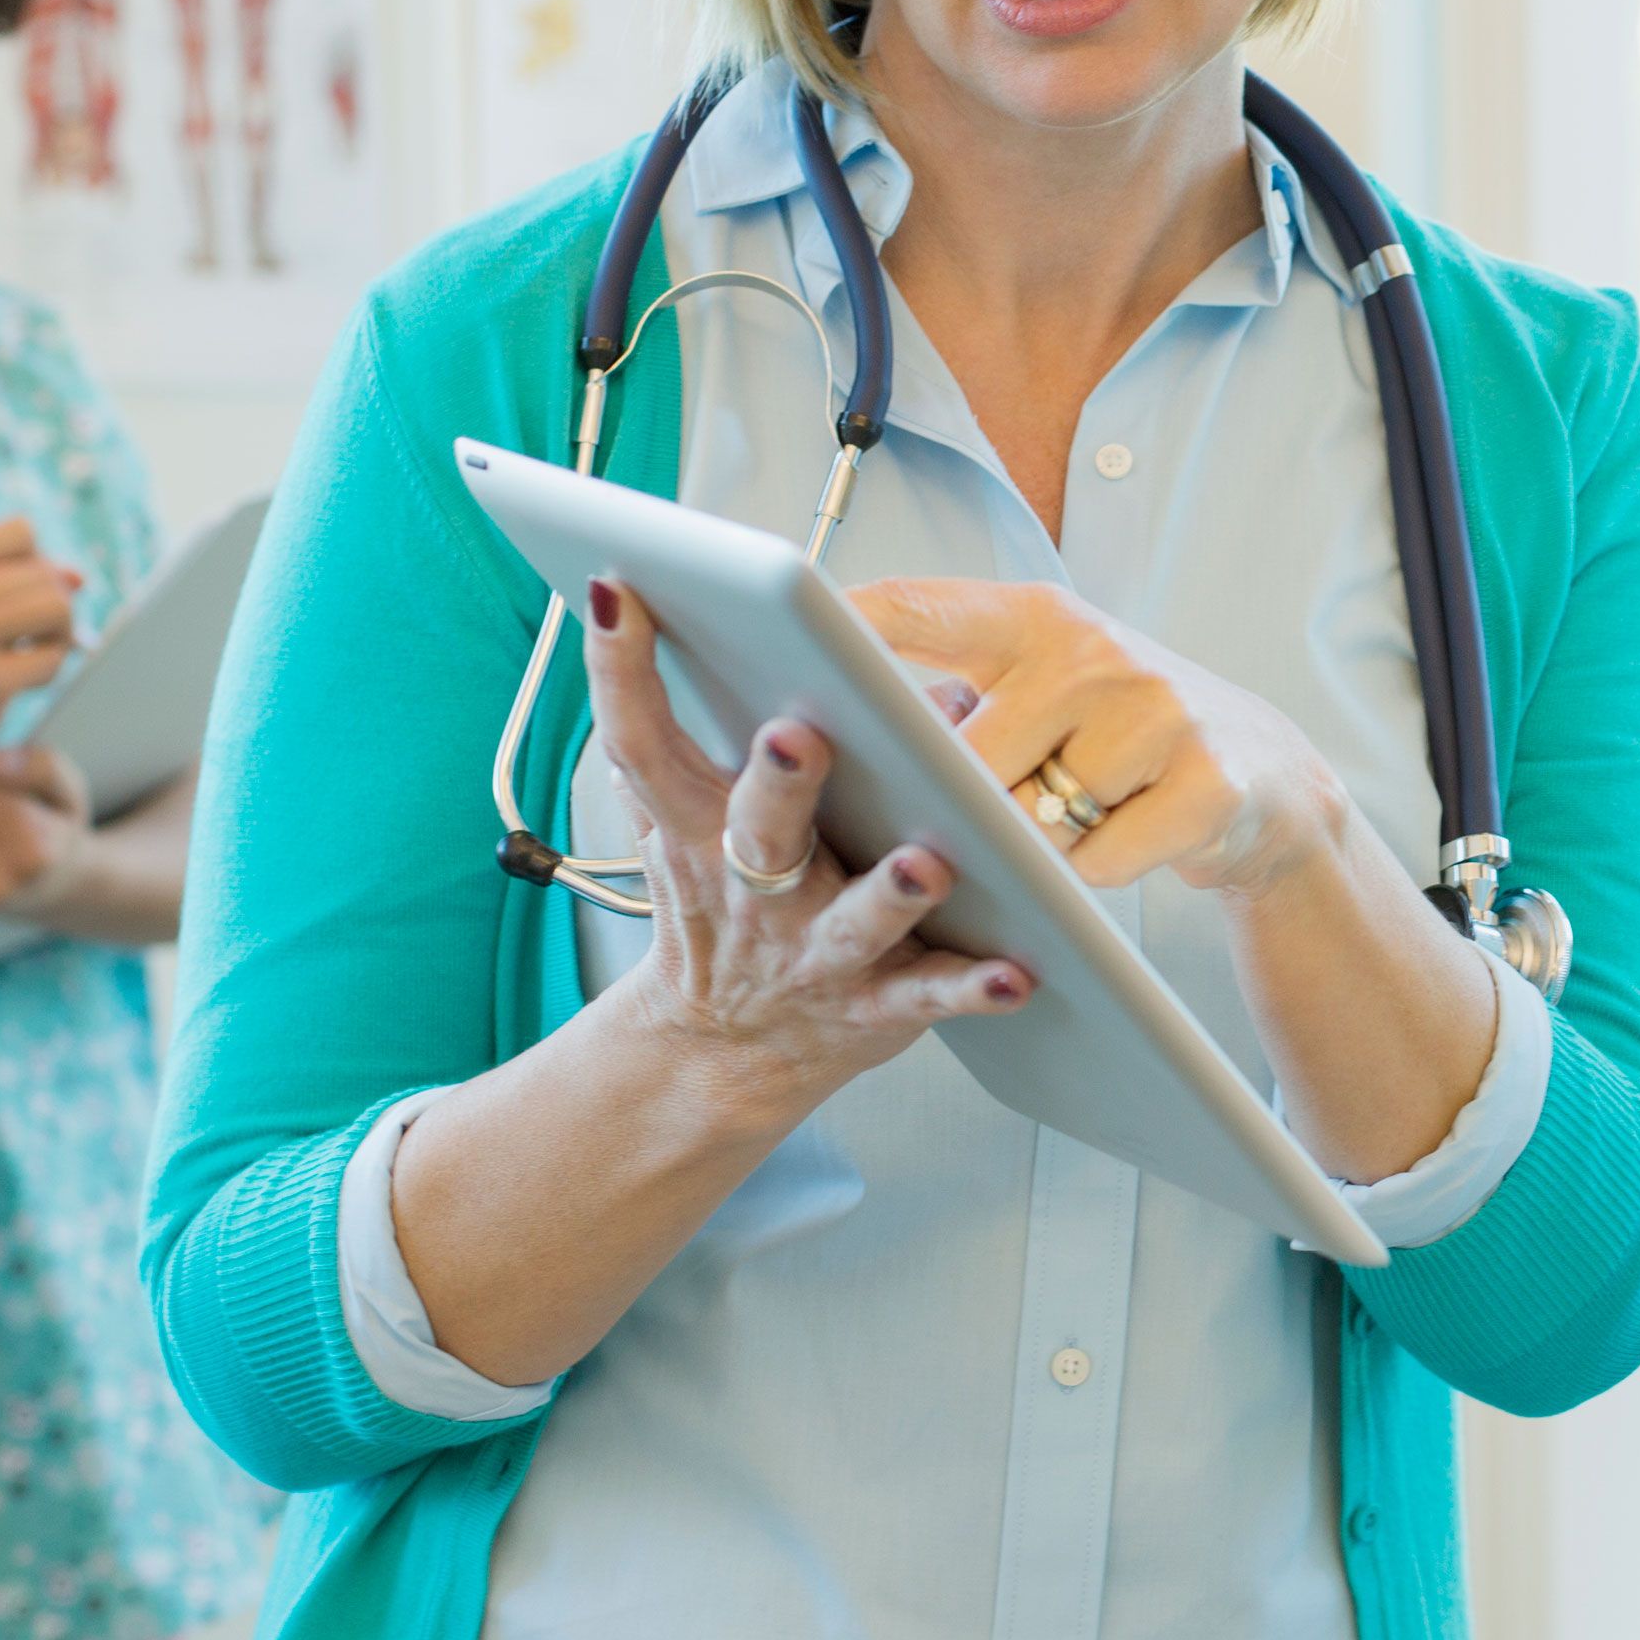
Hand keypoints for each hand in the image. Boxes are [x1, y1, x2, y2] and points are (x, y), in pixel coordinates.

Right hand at [0, 518, 83, 824]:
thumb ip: (11, 584)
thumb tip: (79, 576)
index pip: (21, 533)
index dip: (37, 566)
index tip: (18, 600)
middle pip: (47, 572)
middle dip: (53, 607)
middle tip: (28, 640)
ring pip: (59, 607)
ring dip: (58, 636)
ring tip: (28, 657)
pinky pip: (53, 658)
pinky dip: (47, 672)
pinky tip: (15, 686)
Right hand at [581, 579, 1031, 1118]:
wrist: (718, 1048)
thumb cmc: (714, 901)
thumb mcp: (676, 813)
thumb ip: (688, 717)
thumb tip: (743, 611)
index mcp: (695, 825)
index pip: (640, 738)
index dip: (620, 668)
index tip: (622, 591)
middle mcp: (751, 889)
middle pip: (760, 830)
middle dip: (777, 782)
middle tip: (795, 733)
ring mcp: (812, 952)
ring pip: (854, 922)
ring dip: (890, 893)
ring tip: (928, 861)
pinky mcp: (873, 1006)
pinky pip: (928, 994)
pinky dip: (972, 986)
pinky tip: (1019, 972)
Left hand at [848, 578, 1348, 899]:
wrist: (1265, 776)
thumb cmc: (1119, 733)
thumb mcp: (1041, 688)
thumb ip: (954, 692)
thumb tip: (823, 729)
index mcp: (1036, 617)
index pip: (916, 608)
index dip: (839, 629)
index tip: (770, 645)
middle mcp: (1096, 651)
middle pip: (966, 753)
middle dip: (953, 803)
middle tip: (953, 824)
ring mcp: (1158, 714)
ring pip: (1033, 818)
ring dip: (1028, 847)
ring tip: (1061, 826)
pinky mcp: (1206, 787)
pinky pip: (1098, 863)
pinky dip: (1089, 876)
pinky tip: (1113, 849)